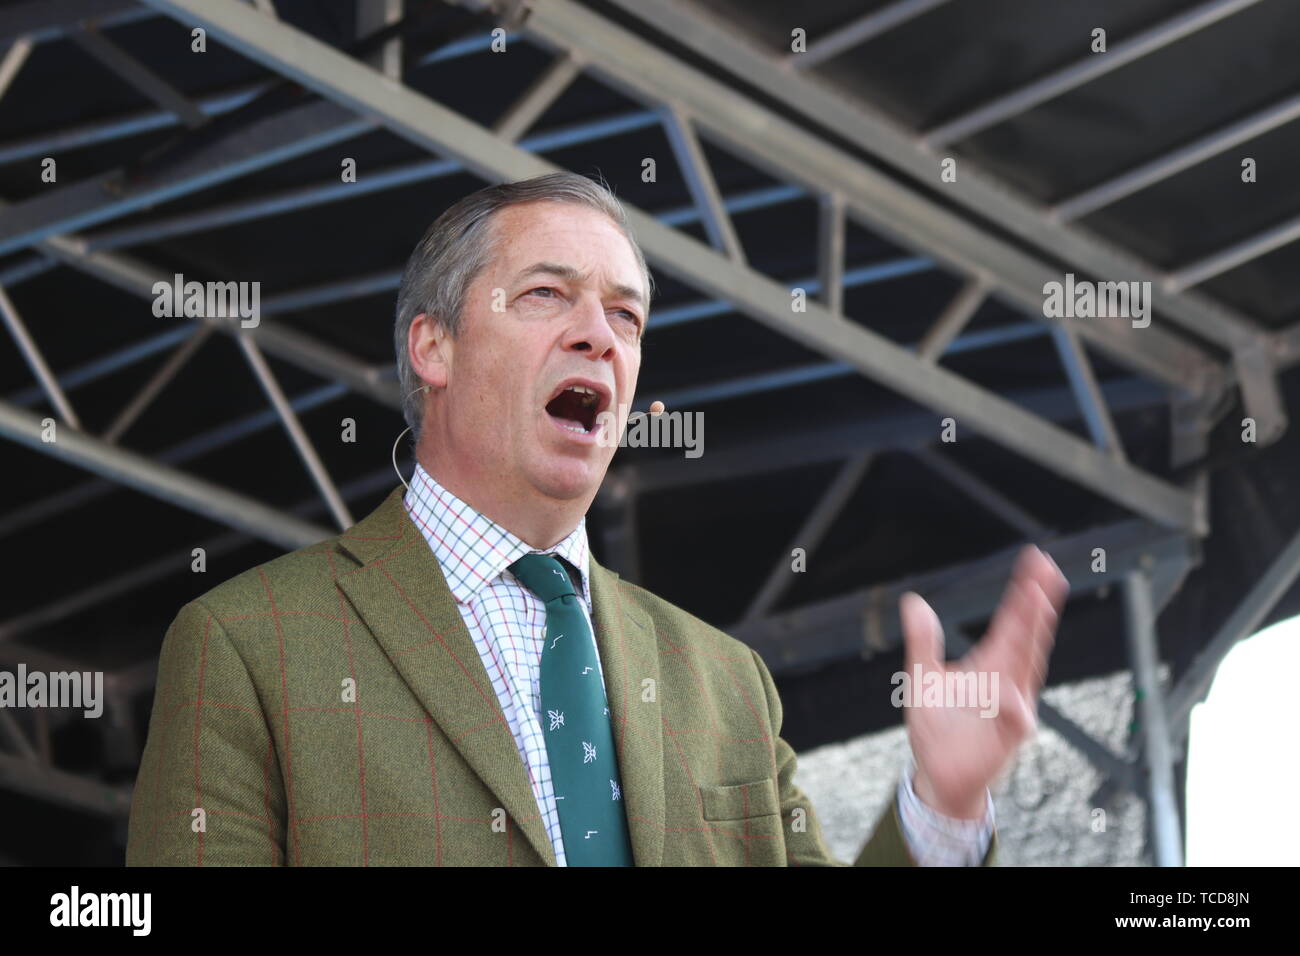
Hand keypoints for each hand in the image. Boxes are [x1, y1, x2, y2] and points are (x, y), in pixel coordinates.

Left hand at [900, 545, 1068, 818]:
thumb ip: (922, 641)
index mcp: (991, 663)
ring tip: (1038, 602)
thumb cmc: (937, 728)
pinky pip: (1014, 717)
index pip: (1011, 621)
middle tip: (1045, 570)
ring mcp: (1011, 707)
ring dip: (1033, 636)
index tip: (1036, 561)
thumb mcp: (922, 678)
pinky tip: (1008, 690)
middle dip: (1035, 603)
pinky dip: (1012, 703)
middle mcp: (1007, 679)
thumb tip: (914, 602)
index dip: (1023, 591)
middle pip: (1025, 635)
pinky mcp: (1006, 737)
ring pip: (1026, 667)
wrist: (939, 775)